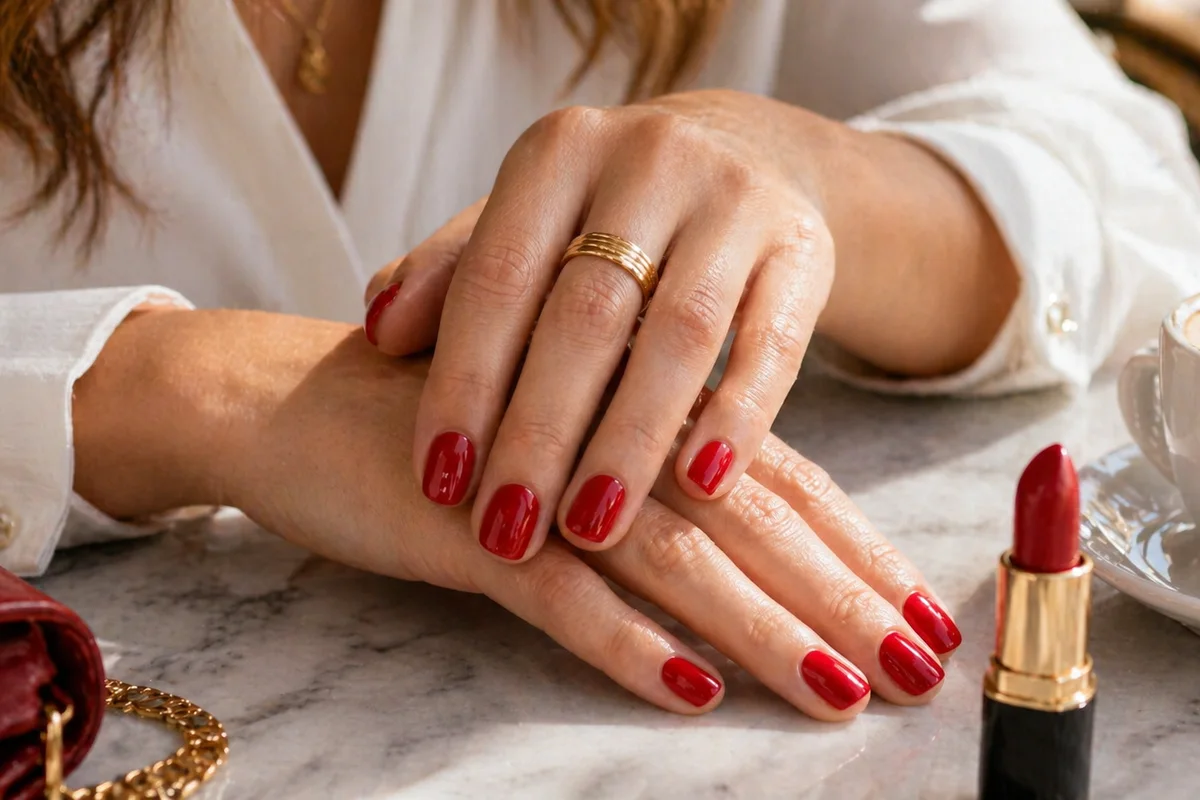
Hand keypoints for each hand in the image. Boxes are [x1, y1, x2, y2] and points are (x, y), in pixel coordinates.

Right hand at [74, 310, 957, 717]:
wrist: (299, 402)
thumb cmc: (451, 424)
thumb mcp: (564, 438)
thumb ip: (650, 481)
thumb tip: (749, 564)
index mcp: (643, 411)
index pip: (779, 480)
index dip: (858, 549)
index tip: (927, 614)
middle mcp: (610, 435)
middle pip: (753, 519)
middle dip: (844, 598)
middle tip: (920, 669)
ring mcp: (539, 476)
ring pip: (676, 558)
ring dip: (761, 628)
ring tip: (836, 692)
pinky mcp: (466, 523)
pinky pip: (558, 594)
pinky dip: (625, 641)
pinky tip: (688, 690)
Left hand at [367, 91, 841, 564]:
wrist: (746, 155)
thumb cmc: (608, 214)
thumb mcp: (526, 224)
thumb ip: (451, 273)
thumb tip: (378, 331)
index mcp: (559, 152)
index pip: (496, 278)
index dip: (462, 384)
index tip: (439, 480)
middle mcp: (648, 159)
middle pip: (585, 314)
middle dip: (539, 434)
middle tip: (506, 530)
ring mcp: (735, 198)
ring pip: (678, 335)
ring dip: (629, 442)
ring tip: (588, 528)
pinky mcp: (804, 247)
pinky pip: (774, 343)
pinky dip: (738, 417)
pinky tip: (703, 485)